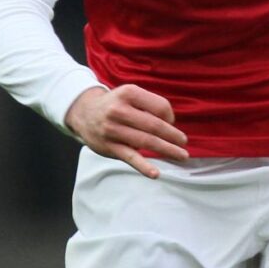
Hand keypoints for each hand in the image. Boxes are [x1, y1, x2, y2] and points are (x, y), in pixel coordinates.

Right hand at [65, 84, 189, 177]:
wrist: (84, 113)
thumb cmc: (115, 104)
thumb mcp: (130, 95)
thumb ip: (149, 105)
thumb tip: (170, 125)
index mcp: (128, 93)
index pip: (160, 106)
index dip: (170, 116)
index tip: (171, 123)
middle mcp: (119, 110)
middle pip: (154, 125)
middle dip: (173, 136)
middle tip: (184, 143)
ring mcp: (113, 130)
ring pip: (146, 141)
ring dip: (167, 150)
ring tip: (181, 155)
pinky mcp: (109, 146)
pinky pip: (130, 158)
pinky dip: (144, 167)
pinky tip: (155, 174)